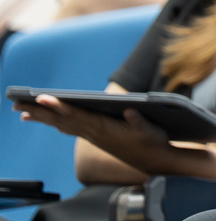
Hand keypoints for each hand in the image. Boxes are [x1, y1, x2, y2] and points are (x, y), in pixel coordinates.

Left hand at [17, 95, 169, 165]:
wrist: (154, 161)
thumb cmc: (153, 143)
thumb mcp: (150, 130)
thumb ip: (139, 121)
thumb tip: (131, 110)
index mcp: (103, 129)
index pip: (76, 115)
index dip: (58, 106)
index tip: (41, 98)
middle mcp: (94, 133)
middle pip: (62, 121)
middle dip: (40, 112)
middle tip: (17, 105)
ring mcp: (94, 136)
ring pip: (63, 125)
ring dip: (43, 118)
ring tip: (24, 112)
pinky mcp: (96, 137)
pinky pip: (71, 129)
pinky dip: (57, 123)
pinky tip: (50, 121)